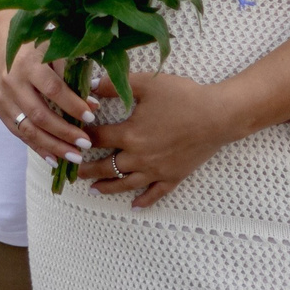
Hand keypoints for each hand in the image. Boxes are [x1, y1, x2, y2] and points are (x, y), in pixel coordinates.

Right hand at [0, 45, 93, 164]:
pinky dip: (39, 148)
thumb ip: (74, 76)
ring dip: (53, 146)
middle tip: (86, 144)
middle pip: (39, 114)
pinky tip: (55, 159)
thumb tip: (93, 105)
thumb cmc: (38, 49)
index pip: (53, 89)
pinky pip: (20, 134)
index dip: (72, 105)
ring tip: (75, 156)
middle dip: (65, 132)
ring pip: (29, 129)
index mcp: (29, 64)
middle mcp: (13, 82)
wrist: (4, 45)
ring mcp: (3, 98)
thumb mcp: (56, 53)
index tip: (91, 116)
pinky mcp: (0, 110)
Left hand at [78, 72, 243, 208]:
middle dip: (87, 169)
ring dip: (107, 187)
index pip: (97, 139)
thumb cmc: (183, 97)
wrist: (218, 116)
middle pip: (105, 167)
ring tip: (93, 189)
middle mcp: (139, 157)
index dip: (82, 138)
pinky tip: (134, 206)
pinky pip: (155, 193)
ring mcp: (156, 170)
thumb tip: (91, 84)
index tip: (71, 138)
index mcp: (130, 134)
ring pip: (125, 184)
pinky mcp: (174, 177)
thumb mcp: (147, 83)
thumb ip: (117, 85)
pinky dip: (143, 201)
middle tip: (73, 172)